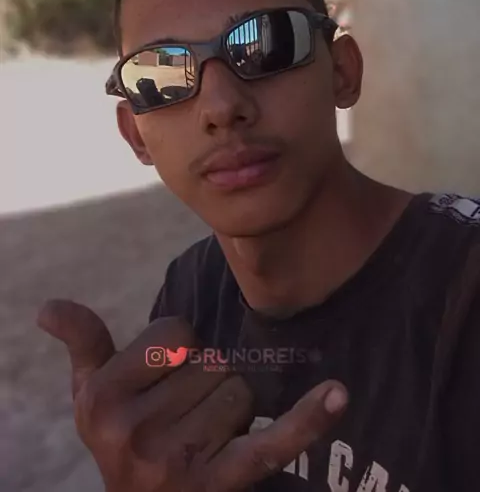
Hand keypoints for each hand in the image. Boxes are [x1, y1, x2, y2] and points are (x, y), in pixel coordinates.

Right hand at [37, 299, 347, 491]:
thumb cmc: (123, 439)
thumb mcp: (92, 395)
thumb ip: (83, 343)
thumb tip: (46, 307)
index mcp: (100, 400)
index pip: (176, 334)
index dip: (176, 352)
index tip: (161, 384)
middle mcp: (133, 434)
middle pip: (210, 361)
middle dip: (203, 381)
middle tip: (182, 417)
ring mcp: (177, 462)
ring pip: (241, 391)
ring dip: (230, 408)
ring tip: (200, 437)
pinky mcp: (223, 484)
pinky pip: (271, 442)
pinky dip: (307, 419)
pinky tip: (337, 394)